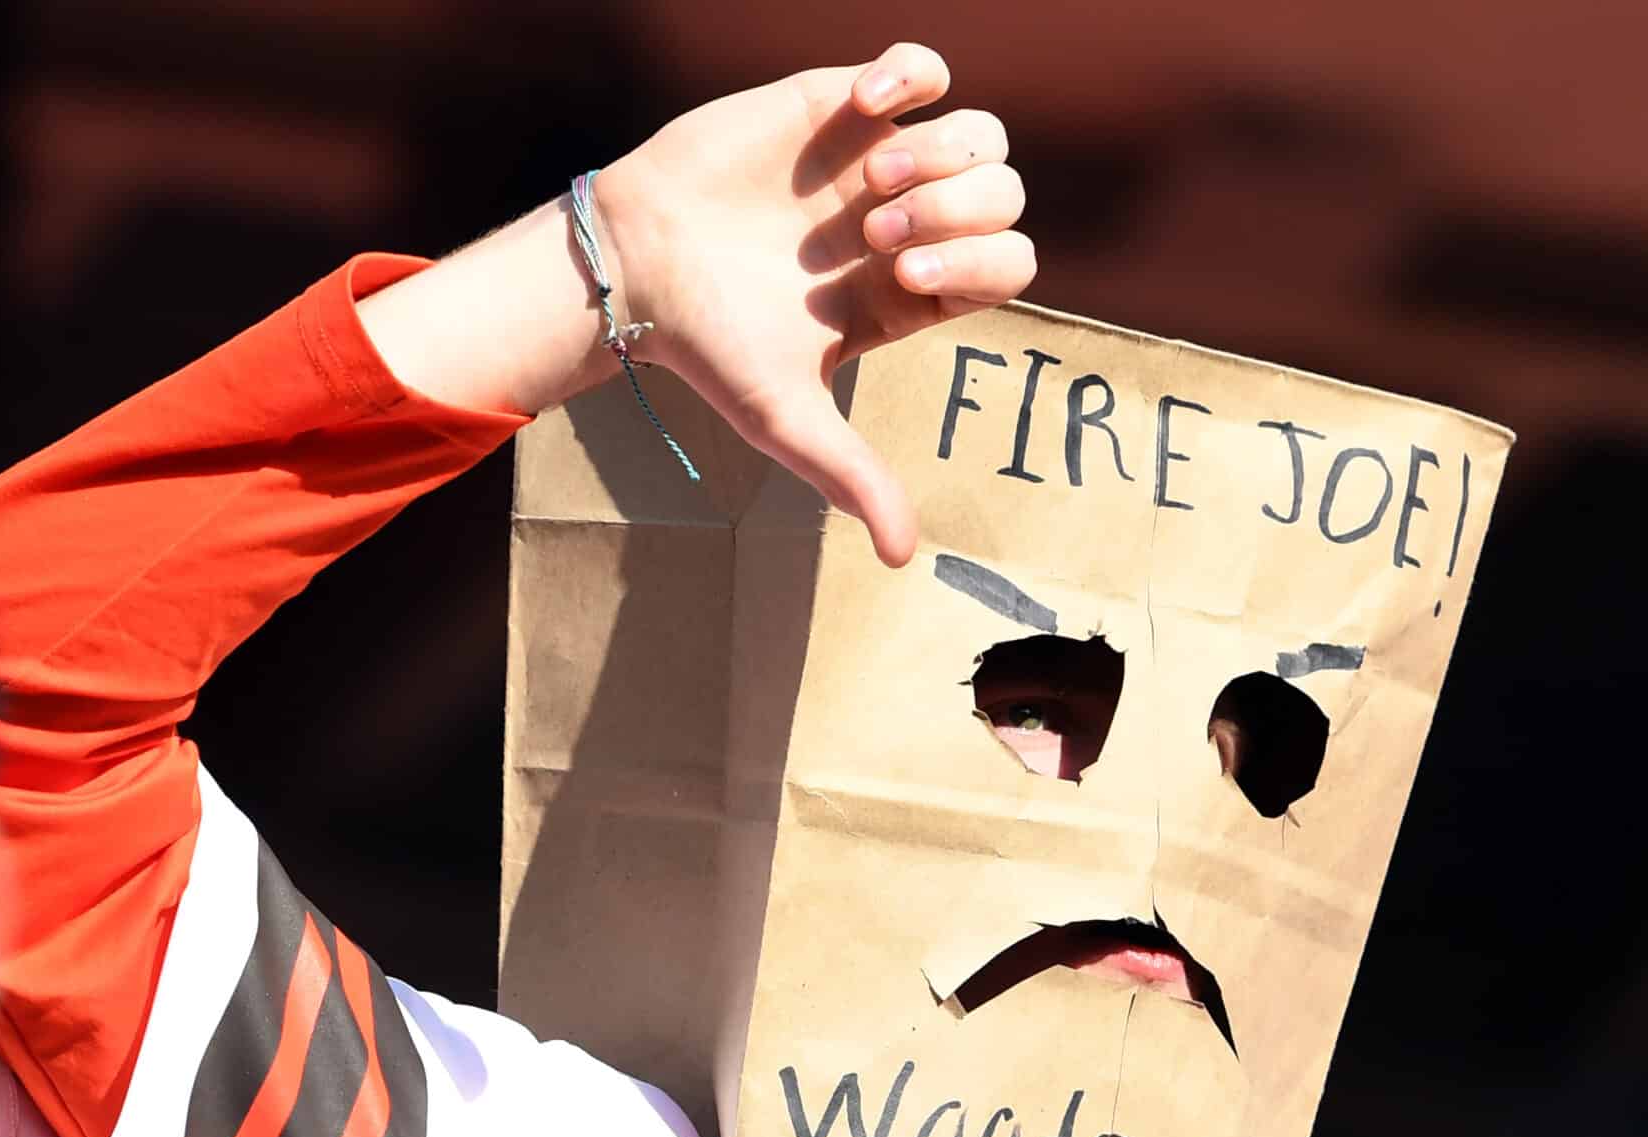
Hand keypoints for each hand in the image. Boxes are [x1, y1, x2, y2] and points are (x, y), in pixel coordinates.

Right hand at [593, 43, 1034, 565]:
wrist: (636, 262)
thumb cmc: (711, 345)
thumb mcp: (786, 419)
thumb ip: (852, 476)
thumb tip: (900, 557)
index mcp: (918, 291)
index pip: (1011, 263)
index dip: (980, 260)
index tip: (901, 271)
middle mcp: (914, 223)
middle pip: (1007, 195)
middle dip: (956, 209)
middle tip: (875, 232)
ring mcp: (882, 161)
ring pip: (980, 134)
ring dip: (938, 152)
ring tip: (866, 179)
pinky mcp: (841, 103)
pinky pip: (924, 70)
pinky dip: (914, 77)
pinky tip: (865, 106)